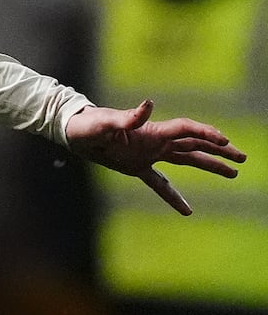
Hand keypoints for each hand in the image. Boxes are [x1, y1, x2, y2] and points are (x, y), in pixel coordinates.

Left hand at [65, 99, 246, 214]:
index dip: (206, 134)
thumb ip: (127, 117)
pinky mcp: (137, 166)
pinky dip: (172, 196)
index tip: (225, 141)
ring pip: (186, 159)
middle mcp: (155, 141)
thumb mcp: (105, 123)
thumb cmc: (87, 125)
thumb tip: (149, 104)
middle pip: (194, 144)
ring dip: (209, 164)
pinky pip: (159, 183)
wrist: (73, 133)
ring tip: (232, 173)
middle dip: (219, 149)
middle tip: (242, 157)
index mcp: (152, 131)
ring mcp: (148, 154)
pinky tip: (187, 210)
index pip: (186, 130)